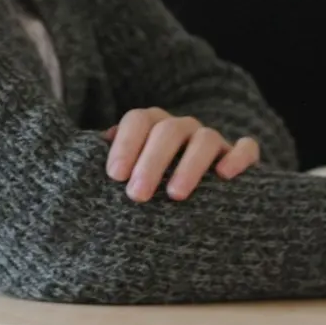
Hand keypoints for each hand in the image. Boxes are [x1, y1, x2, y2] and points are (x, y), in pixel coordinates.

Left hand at [105, 108, 259, 201]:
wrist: (194, 203)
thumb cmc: (148, 190)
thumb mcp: (126, 178)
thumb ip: (109, 169)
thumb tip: (80, 163)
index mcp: (151, 127)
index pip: (137, 121)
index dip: (125, 144)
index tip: (115, 176)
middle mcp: (181, 128)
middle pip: (167, 131)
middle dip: (151, 162)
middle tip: (136, 195)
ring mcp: (212, 140)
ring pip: (204, 138)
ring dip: (189, 165)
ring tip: (175, 195)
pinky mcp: (239, 156)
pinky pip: (245, 148)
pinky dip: (237, 158)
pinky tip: (225, 176)